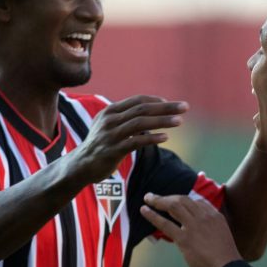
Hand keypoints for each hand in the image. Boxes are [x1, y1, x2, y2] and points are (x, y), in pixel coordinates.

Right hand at [73, 95, 187, 182]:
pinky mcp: (112, 150)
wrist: (81, 165)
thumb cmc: (100, 145)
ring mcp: (111, 135)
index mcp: (110, 111)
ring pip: (140, 123)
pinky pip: (135, 142)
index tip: (172, 104)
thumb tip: (151, 112)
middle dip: (166, 107)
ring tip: (179, 121)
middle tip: (185, 107)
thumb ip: (126, 118)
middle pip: (142, 109)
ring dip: (162, 121)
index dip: (156, 101)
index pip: (138, 100)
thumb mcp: (109, 126)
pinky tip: (165, 138)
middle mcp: (110, 120)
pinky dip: (151, 138)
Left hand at [140, 193, 242, 266]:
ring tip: (148, 199)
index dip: (183, 199)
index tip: (174, 200)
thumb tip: (200, 232)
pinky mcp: (185, 238)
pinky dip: (153, 215)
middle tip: (156, 197)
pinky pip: (165, 223)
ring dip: (159, 200)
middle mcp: (204, 217)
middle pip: (183, 199)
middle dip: (168, 196)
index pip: (197, 201)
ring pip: (174, 205)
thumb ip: (211, 229)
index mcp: (215, 216)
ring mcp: (194, 226)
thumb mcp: (222, 235)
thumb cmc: (226, 258)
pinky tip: (145, 211)